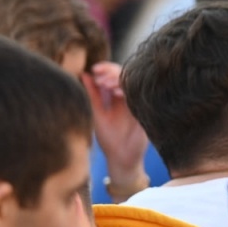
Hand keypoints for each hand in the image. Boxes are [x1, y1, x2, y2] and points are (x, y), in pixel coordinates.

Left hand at [84, 62, 147, 197]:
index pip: (114, 74)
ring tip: (105, 84)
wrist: (121, 157)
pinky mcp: (144, 110)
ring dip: (119, 80)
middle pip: (124, 75)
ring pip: (132, 83)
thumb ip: (93, 94)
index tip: (94, 69)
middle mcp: (128, 96)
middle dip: (111, 72)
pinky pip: (139, 96)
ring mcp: (137, 102)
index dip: (105, 69)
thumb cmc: (108, 137)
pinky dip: (129, 92)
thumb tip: (84, 75)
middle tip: (100, 76)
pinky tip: (119, 93)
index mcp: (117, 96)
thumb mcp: (98, 113)